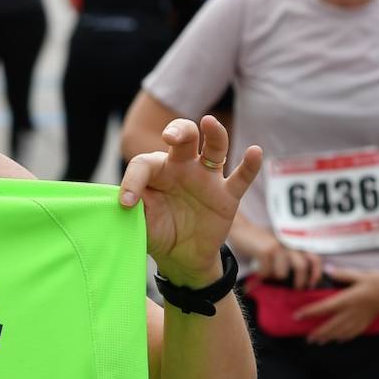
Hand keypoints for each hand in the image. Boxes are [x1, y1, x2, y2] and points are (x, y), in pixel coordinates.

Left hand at [121, 116, 262, 286]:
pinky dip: (250, 165)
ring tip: (209, 122)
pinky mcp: (227, 195)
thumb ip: (134, 207)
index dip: (132, 181)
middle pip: (184, 138)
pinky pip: (241, 178)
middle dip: (178, 131)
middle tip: (170, 136)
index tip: (126, 204)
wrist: (180, 255)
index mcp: (157, 170)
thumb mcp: (140, 220)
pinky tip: (255, 151)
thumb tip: (123, 201)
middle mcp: (183, 167)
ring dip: (214, 134)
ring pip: (214, 149)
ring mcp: (207, 179)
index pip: (144, 163)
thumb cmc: (157, 230)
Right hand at [250, 236, 322, 289]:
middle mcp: (289, 244)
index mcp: (295, 244)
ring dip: (275, 276)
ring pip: (283, 273)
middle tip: (296, 288)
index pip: (315, 259)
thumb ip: (292, 257)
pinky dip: (262, 275)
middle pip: (301, 267)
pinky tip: (259, 272)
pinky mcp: (265, 251)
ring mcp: (277, 246)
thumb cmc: (262, 242)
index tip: (311, 284)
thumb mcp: (282, 246)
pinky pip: (267, 272)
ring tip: (270, 274)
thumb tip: (303, 278)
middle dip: (299, 281)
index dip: (316, 273)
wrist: (242, 229)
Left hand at [297, 266, 378, 343]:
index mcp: (349, 298)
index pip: (325, 307)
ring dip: (329, 337)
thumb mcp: (360, 274)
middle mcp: (354, 311)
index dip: (310, 312)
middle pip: (333, 325)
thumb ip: (342, 274)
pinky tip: (338, 340)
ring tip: (318, 341)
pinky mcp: (368, 321)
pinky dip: (345, 337)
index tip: (297, 316)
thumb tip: (327, 270)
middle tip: (307, 338)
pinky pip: (354, 332)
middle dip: (319, 332)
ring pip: (342, 331)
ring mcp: (361, 318)